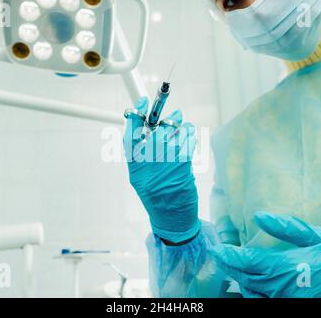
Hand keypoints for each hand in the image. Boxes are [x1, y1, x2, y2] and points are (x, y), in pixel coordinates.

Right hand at [123, 97, 200, 243]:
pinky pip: (188, 140)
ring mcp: (167, 162)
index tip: (141, 103)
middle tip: (174, 114)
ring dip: (180, 124)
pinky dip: (190, 133)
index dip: (134, 116)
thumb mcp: (140, 177)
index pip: (130, 134)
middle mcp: (149, 163)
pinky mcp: (185, 164)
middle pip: (156, 129)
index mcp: (135, 166)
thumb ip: (141, 154)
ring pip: (174, 131)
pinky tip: (189, 134)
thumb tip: (147, 128)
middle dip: (167, 118)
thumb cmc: (156, 196)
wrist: (172, 218)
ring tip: (182, 123)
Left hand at [211, 212, 320, 297]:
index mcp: (290, 266)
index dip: (229, 256)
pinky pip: (267, 303)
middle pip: (247, 279)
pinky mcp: (296, 308)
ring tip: (233, 269)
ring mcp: (290, 302)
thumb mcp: (318, 236)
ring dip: (240, 282)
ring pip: (254, 295)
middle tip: (219, 256)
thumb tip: (258, 216)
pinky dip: (256, 294)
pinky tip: (252, 285)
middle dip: (230, 267)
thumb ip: (286, 227)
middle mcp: (285, 288)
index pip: (249, 261)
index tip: (216, 249)